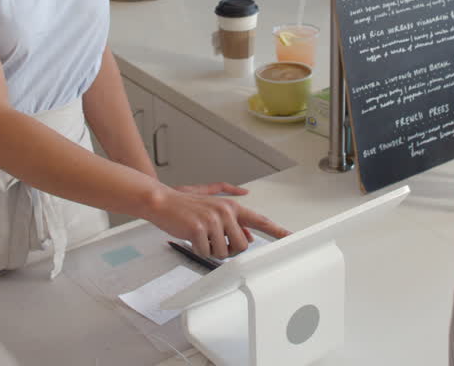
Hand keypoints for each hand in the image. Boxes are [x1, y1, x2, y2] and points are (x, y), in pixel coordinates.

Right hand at [146, 184, 291, 258]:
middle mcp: (226, 211)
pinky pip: (206, 252)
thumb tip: (250, 234)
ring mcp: (213, 220)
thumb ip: (234, 219)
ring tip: (201, 236)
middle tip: (214, 242)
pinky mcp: (199, 229)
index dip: (277, 230)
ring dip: (211, 250)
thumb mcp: (213, 206)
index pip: (259, 220)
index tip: (291, 237)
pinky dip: (198, 250)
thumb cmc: (186, 206)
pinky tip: (191, 237)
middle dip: (229, 250)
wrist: (162, 201)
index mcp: (232, 207)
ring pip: (224, 252)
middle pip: (242, 246)